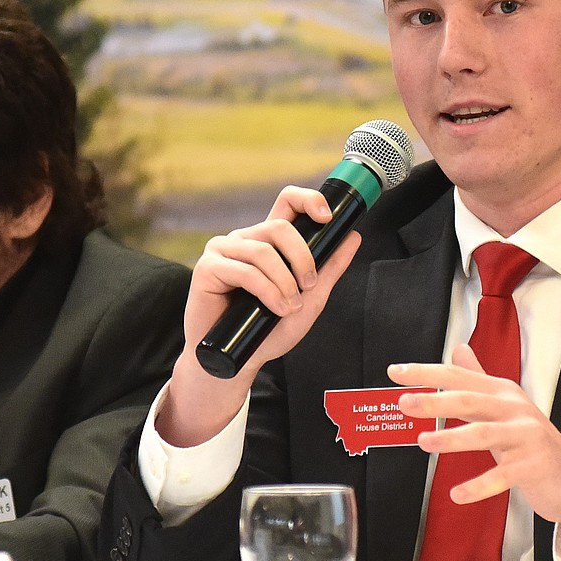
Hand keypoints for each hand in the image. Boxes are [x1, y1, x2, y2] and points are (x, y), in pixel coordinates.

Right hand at [160, 186, 361, 446]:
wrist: (239, 360)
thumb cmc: (269, 329)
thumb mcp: (311, 298)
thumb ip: (330, 268)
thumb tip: (354, 236)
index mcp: (269, 241)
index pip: (287, 203)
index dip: (308, 200)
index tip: (327, 217)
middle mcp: (246, 240)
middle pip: (279, 227)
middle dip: (302, 258)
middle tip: (310, 285)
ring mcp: (224, 251)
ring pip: (263, 251)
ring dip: (284, 281)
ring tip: (290, 306)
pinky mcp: (207, 268)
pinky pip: (244, 270)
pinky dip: (267, 290)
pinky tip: (275, 308)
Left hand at [389, 344, 560, 546]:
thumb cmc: (532, 442)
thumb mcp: (506, 406)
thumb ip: (479, 380)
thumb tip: (458, 349)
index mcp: (503, 392)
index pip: (460, 377)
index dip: (426, 373)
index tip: (395, 372)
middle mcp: (515, 409)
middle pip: (471, 399)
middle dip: (435, 400)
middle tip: (404, 403)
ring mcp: (526, 437)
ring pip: (485, 433)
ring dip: (452, 438)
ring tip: (424, 442)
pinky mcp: (534, 466)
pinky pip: (502, 476)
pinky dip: (479, 485)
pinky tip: (457, 494)